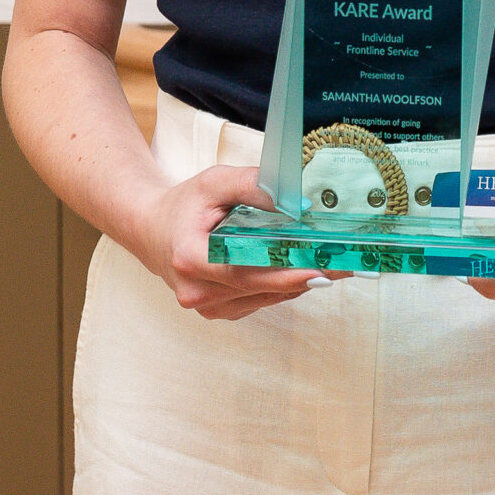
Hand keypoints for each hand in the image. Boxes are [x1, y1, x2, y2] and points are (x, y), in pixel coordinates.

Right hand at [134, 163, 328, 320]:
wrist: (150, 230)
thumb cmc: (183, 205)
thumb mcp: (214, 182)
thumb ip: (251, 185)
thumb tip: (295, 200)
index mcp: (191, 259)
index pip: (247, 271)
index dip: (286, 271)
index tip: (321, 267)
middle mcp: (197, 291)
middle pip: (262, 287)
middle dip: (305, 275)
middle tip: (344, 263)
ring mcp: (206, 307)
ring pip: (264, 298)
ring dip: (297, 282)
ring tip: (334, 265)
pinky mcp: (216, 312)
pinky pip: (258, 301)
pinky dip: (281, 287)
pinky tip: (303, 271)